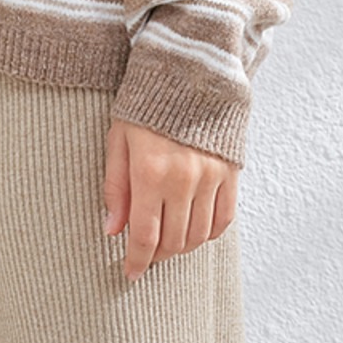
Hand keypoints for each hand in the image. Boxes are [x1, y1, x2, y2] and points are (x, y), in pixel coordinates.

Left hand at [102, 118, 237, 283]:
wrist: (187, 70)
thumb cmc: (145, 103)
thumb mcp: (118, 139)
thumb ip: (115, 187)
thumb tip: (112, 231)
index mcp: (150, 172)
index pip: (144, 236)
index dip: (137, 261)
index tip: (130, 272)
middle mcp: (184, 179)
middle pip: (173, 241)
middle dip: (156, 255)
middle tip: (145, 253)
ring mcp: (211, 177)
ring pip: (198, 236)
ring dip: (181, 246)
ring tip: (167, 240)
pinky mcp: (230, 172)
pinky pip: (223, 219)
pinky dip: (208, 233)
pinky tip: (194, 228)